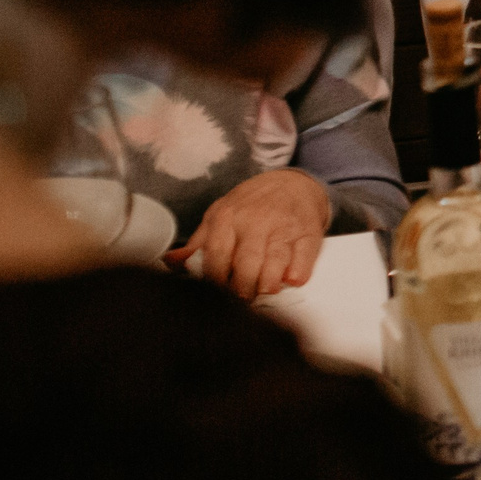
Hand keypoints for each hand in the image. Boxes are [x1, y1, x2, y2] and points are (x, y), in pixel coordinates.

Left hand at [168, 168, 330, 298]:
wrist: (294, 182)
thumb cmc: (253, 203)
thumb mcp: (221, 213)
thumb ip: (199, 242)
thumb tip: (171, 263)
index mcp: (228, 217)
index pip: (217, 256)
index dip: (216, 281)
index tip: (218, 293)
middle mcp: (256, 220)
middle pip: (246, 264)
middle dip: (242, 289)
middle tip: (242, 297)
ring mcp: (284, 226)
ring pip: (275, 262)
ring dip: (268, 284)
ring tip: (264, 290)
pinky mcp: (309, 232)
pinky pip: (305, 256)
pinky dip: (298, 272)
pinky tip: (291, 280)